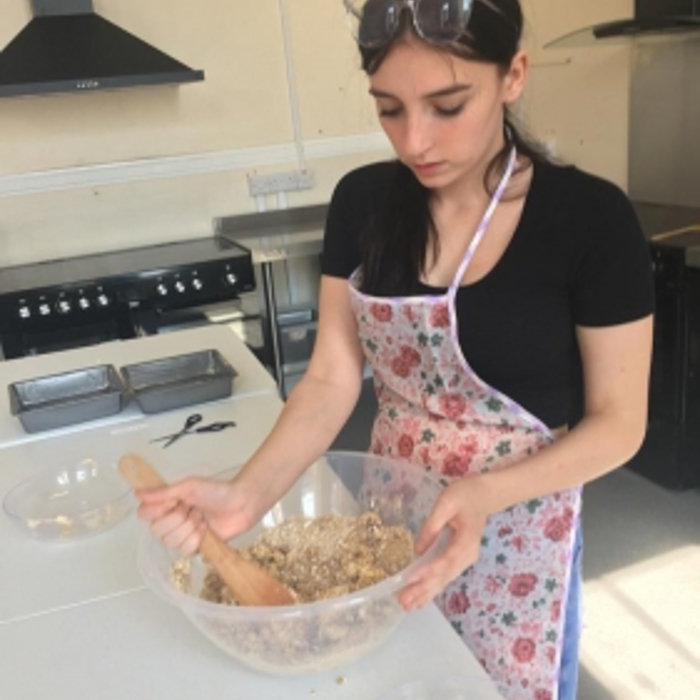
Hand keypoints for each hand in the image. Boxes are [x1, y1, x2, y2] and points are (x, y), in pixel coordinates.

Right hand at [135, 476, 258, 555]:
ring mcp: (182, 535)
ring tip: (202, 517)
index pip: (144, 514)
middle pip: (157, 530)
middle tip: (192, 508)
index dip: (157, 510)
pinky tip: (206, 529)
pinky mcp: (194, 547)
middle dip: (177, 519)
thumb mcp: (188, 486)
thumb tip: (137, 493)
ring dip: (189, 528)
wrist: (240, 503)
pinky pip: (184, 550)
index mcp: (167, 504)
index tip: (173, 501)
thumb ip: (163, 492)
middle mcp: (171, 521)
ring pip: (170, 542)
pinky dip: (197, 538)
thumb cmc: (216, 491)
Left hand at [399, 475, 489, 611]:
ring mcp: (464, 559)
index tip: (412, 579)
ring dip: (426, 593)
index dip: (429, 571)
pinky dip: (432, 588)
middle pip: (444, 576)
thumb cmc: (465, 495)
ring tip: (408, 605)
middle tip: (403, 601)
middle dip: (423, 589)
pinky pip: (445, 576)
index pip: (446, 560)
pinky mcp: (458, 559)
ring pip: (444, 580)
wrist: (483, 496)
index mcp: (467, 541)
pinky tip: (421, 599)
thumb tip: (417, 550)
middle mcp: (467, 555)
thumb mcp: (446, 503)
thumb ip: (432, 526)